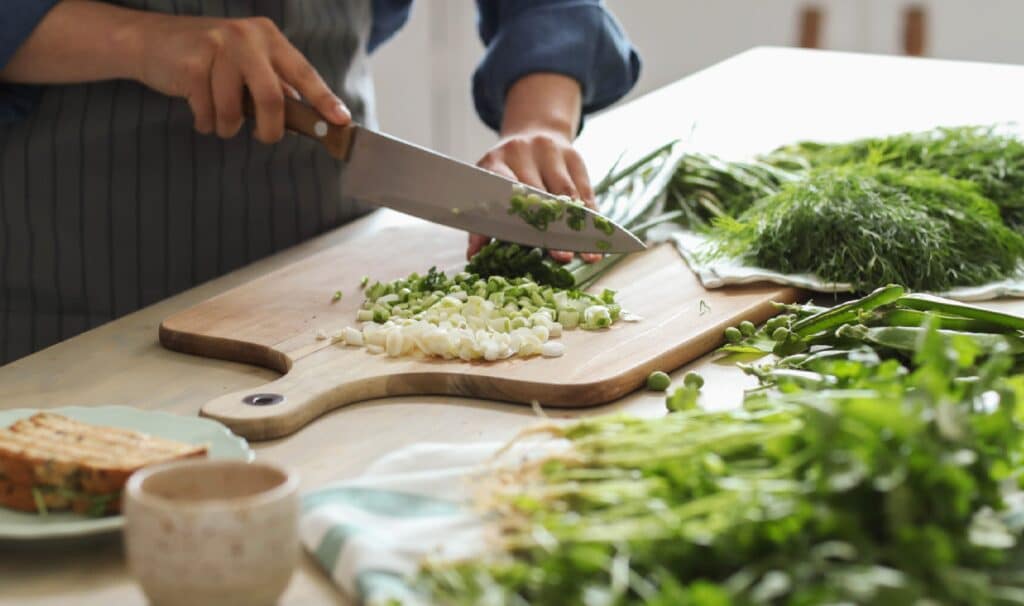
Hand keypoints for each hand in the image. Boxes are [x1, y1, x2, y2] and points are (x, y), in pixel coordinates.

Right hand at [134, 14, 348, 142]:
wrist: (148, 41)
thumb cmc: (204, 58)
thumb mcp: (245, 63)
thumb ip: (273, 84)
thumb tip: (306, 117)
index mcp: (267, 36)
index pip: (304, 72)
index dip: (324, 99)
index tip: (342, 120)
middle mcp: (246, 36)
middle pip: (273, 98)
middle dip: (271, 129)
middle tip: (266, 138)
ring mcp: (218, 47)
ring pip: (235, 111)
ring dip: (228, 127)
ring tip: (219, 119)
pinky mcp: (192, 64)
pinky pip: (208, 112)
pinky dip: (205, 121)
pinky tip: (197, 106)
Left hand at [473, 129, 600, 263]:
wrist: (532, 133)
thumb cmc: (505, 172)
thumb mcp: (487, 191)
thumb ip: (480, 224)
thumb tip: (473, 256)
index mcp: (495, 162)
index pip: (507, 193)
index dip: (519, 220)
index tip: (529, 244)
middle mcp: (523, 151)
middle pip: (539, 195)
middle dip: (551, 229)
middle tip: (561, 257)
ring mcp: (551, 151)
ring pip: (566, 193)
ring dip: (577, 226)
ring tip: (585, 253)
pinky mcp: (574, 157)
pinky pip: (585, 191)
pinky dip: (592, 217)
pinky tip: (596, 238)